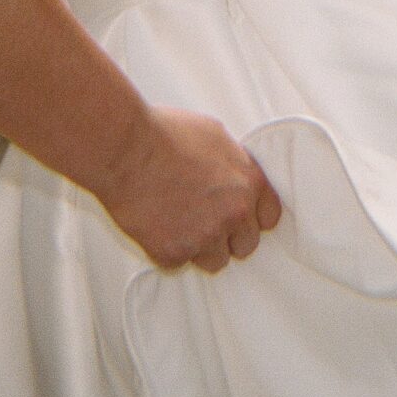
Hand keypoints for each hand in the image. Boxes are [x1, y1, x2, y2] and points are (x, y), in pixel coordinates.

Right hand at [95, 107, 282, 272]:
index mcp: (248, 182)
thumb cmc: (164, 133)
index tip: (240, 218)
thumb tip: (232, 174)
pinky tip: (156, 226)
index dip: (252, 218)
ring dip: (199, 248)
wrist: (127, 148)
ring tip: (177, 223)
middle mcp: (234, 213)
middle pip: (246, 246)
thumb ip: (232, 164)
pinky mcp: (175, 253)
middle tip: (204, 221)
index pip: (270, 217)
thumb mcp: (214, 136)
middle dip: (228, 237)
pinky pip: (178, 263)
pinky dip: (167, 250)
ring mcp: (205, 236)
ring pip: (214, 261)